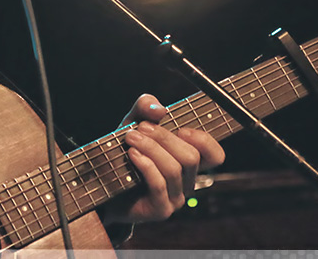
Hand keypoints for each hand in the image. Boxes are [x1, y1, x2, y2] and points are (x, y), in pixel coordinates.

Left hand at [104, 94, 224, 223]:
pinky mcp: (160, 210)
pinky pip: (159, 184)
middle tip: (141, 127)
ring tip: (130, 137)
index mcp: (188, 161)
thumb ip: (146, 107)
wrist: (102, 182)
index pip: (215, 156)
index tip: (181, 128)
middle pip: (191, 158)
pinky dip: (145, 165)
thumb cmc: (125, 150)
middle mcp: (187, 181)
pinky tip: (131, 154)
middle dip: (164, 138)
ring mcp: (175, 198)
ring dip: (151, 148)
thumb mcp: (134, 122)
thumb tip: (161, 109)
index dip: (204, 141)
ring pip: (173, 169)